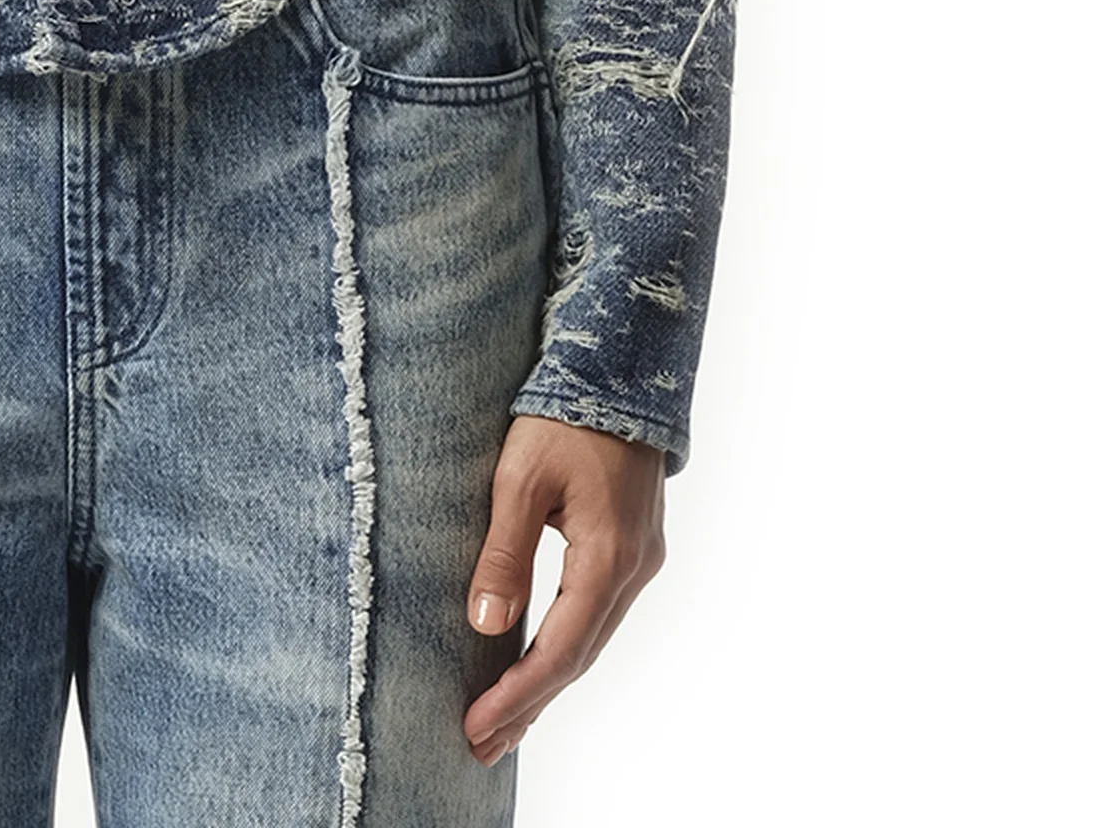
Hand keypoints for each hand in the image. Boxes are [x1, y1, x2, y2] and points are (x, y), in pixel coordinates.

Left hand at [462, 413, 667, 766]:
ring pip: (590, 639)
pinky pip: (596, 615)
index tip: (478, 728)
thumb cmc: (563, 417)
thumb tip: (484, 624)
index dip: (518, 695)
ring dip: (546, 681)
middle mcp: (632, 569)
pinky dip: (564, 647)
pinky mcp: (631, 548)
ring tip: (501, 722)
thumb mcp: (521, 477)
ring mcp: (638, 561)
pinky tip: (538, 663)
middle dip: (528, 704)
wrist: (618, 370)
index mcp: (608, 557)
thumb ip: (505, 551)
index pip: (560, 649)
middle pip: (579, 656)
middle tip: (480, 746)